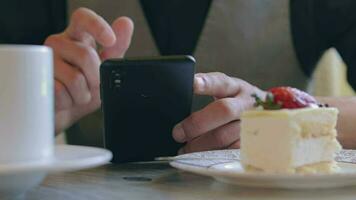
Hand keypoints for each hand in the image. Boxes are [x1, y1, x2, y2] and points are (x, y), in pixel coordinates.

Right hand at [44, 8, 133, 132]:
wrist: (66, 111)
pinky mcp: (38, 79)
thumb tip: (126, 23)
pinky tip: (66, 99)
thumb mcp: (105, 68)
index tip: (110, 41)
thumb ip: (116, 48)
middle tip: (92, 86)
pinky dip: (69, 102)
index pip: (83, 19)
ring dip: (83, 94)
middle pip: (86, 55)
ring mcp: (46, 60)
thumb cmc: (85, 87)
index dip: (97, 26)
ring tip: (77, 94)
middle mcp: (59, 44)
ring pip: (74, 78)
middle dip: (96, 78)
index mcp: (77, 36)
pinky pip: (61, 92)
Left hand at [172, 72, 265, 153]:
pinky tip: (199, 155)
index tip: (193, 84)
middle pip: (224, 111)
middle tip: (177, 133)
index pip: (221, 82)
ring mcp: (252, 125)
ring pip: (224, 136)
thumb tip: (181, 87)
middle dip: (197, 123)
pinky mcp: (252, 145)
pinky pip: (228, 152)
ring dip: (200, 144)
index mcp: (237, 87)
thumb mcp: (227, 91)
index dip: (207, 83)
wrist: (269, 117)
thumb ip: (207, 87)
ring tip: (184, 149)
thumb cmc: (238, 103)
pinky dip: (210, 155)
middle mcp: (247, 104)